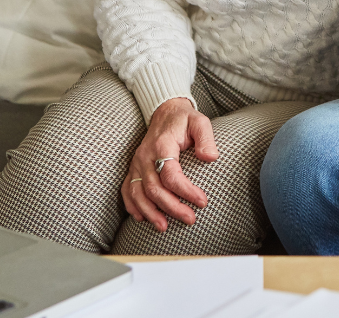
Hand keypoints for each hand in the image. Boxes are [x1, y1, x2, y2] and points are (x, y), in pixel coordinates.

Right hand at [121, 97, 218, 231]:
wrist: (165, 112)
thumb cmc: (184, 120)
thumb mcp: (200, 122)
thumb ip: (206, 138)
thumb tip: (210, 157)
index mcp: (162, 145)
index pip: (171, 174)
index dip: (186, 191)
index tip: (202, 201)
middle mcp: (145, 156)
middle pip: (154, 188)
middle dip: (172, 207)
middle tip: (190, 218)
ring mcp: (136, 163)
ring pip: (137, 193)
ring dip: (150, 212)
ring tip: (164, 227)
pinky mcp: (134, 168)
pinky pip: (127, 189)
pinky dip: (132, 206)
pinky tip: (142, 218)